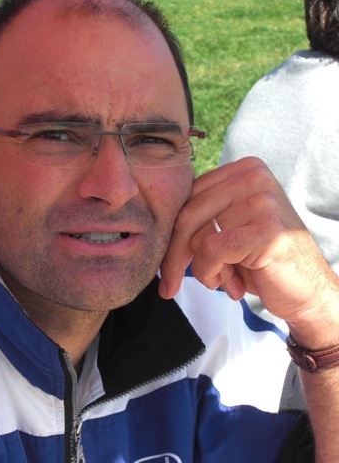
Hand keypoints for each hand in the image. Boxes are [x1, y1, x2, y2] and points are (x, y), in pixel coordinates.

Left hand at [159, 157, 338, 345]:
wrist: (308, 293)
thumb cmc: (262, 262)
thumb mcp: (229, 228)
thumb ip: (201, 214)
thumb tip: (154, 222)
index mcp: (244, 169)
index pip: (188, 196)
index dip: (172, 233)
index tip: (166, 265)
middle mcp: (254, 176)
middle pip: (187, 213)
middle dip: (174, 255)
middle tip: (170, 285)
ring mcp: (262, 201)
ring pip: (197, 234)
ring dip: (203, 269)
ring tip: (224, 282)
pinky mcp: (265, 229)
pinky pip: (211, 250)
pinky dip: (212, 274)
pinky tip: (234, 286)